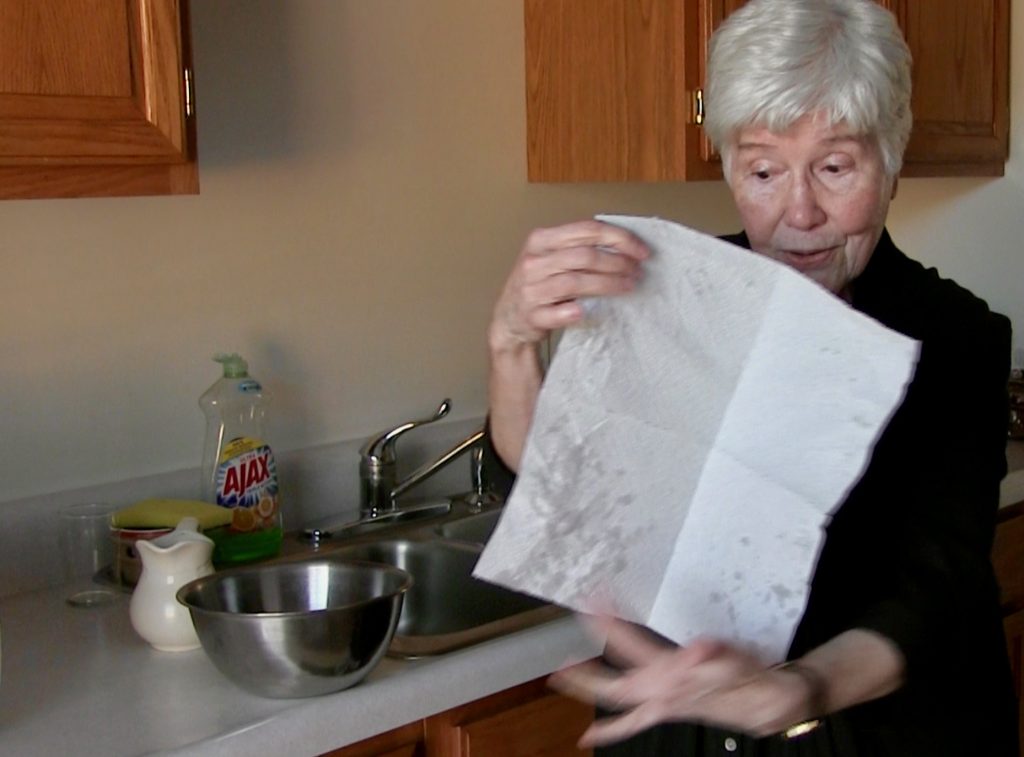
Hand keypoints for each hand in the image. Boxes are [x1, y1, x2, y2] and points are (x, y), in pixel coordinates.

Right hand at [488, 220, 648, 352]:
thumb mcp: (552, 257)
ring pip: (574, 282)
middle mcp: (534, 262)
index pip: (586, 230)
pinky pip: (554, 313)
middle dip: (617, 263)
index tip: (641, 251)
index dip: (619, 238)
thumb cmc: (539, 284)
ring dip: (607, 284)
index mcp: (541, 240)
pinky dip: (570, 312)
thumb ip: (579, 247)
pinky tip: (585, 312)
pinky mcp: (530, 315)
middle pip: (584, 256)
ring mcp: (530, 289)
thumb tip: (626, 245)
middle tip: (638, 271)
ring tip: (628, 286)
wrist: (509, 318)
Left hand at [548, 616, 815, 745]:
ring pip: (613, 698)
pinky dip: (607, 731)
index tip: (594, 598)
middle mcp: (658, 691)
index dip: (610, 620)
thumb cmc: (743, 675)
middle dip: (586, 665)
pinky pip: (629, 725)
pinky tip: (587, 737)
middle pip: (611, 681)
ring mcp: (657, 704)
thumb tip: (700, 647)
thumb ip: (711, 653)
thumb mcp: (730, 656)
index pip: (630, 642)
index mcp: (669, 673)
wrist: (759, 701)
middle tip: (564, 645)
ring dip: (586, 687)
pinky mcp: (661, 712)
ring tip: (560, 675)